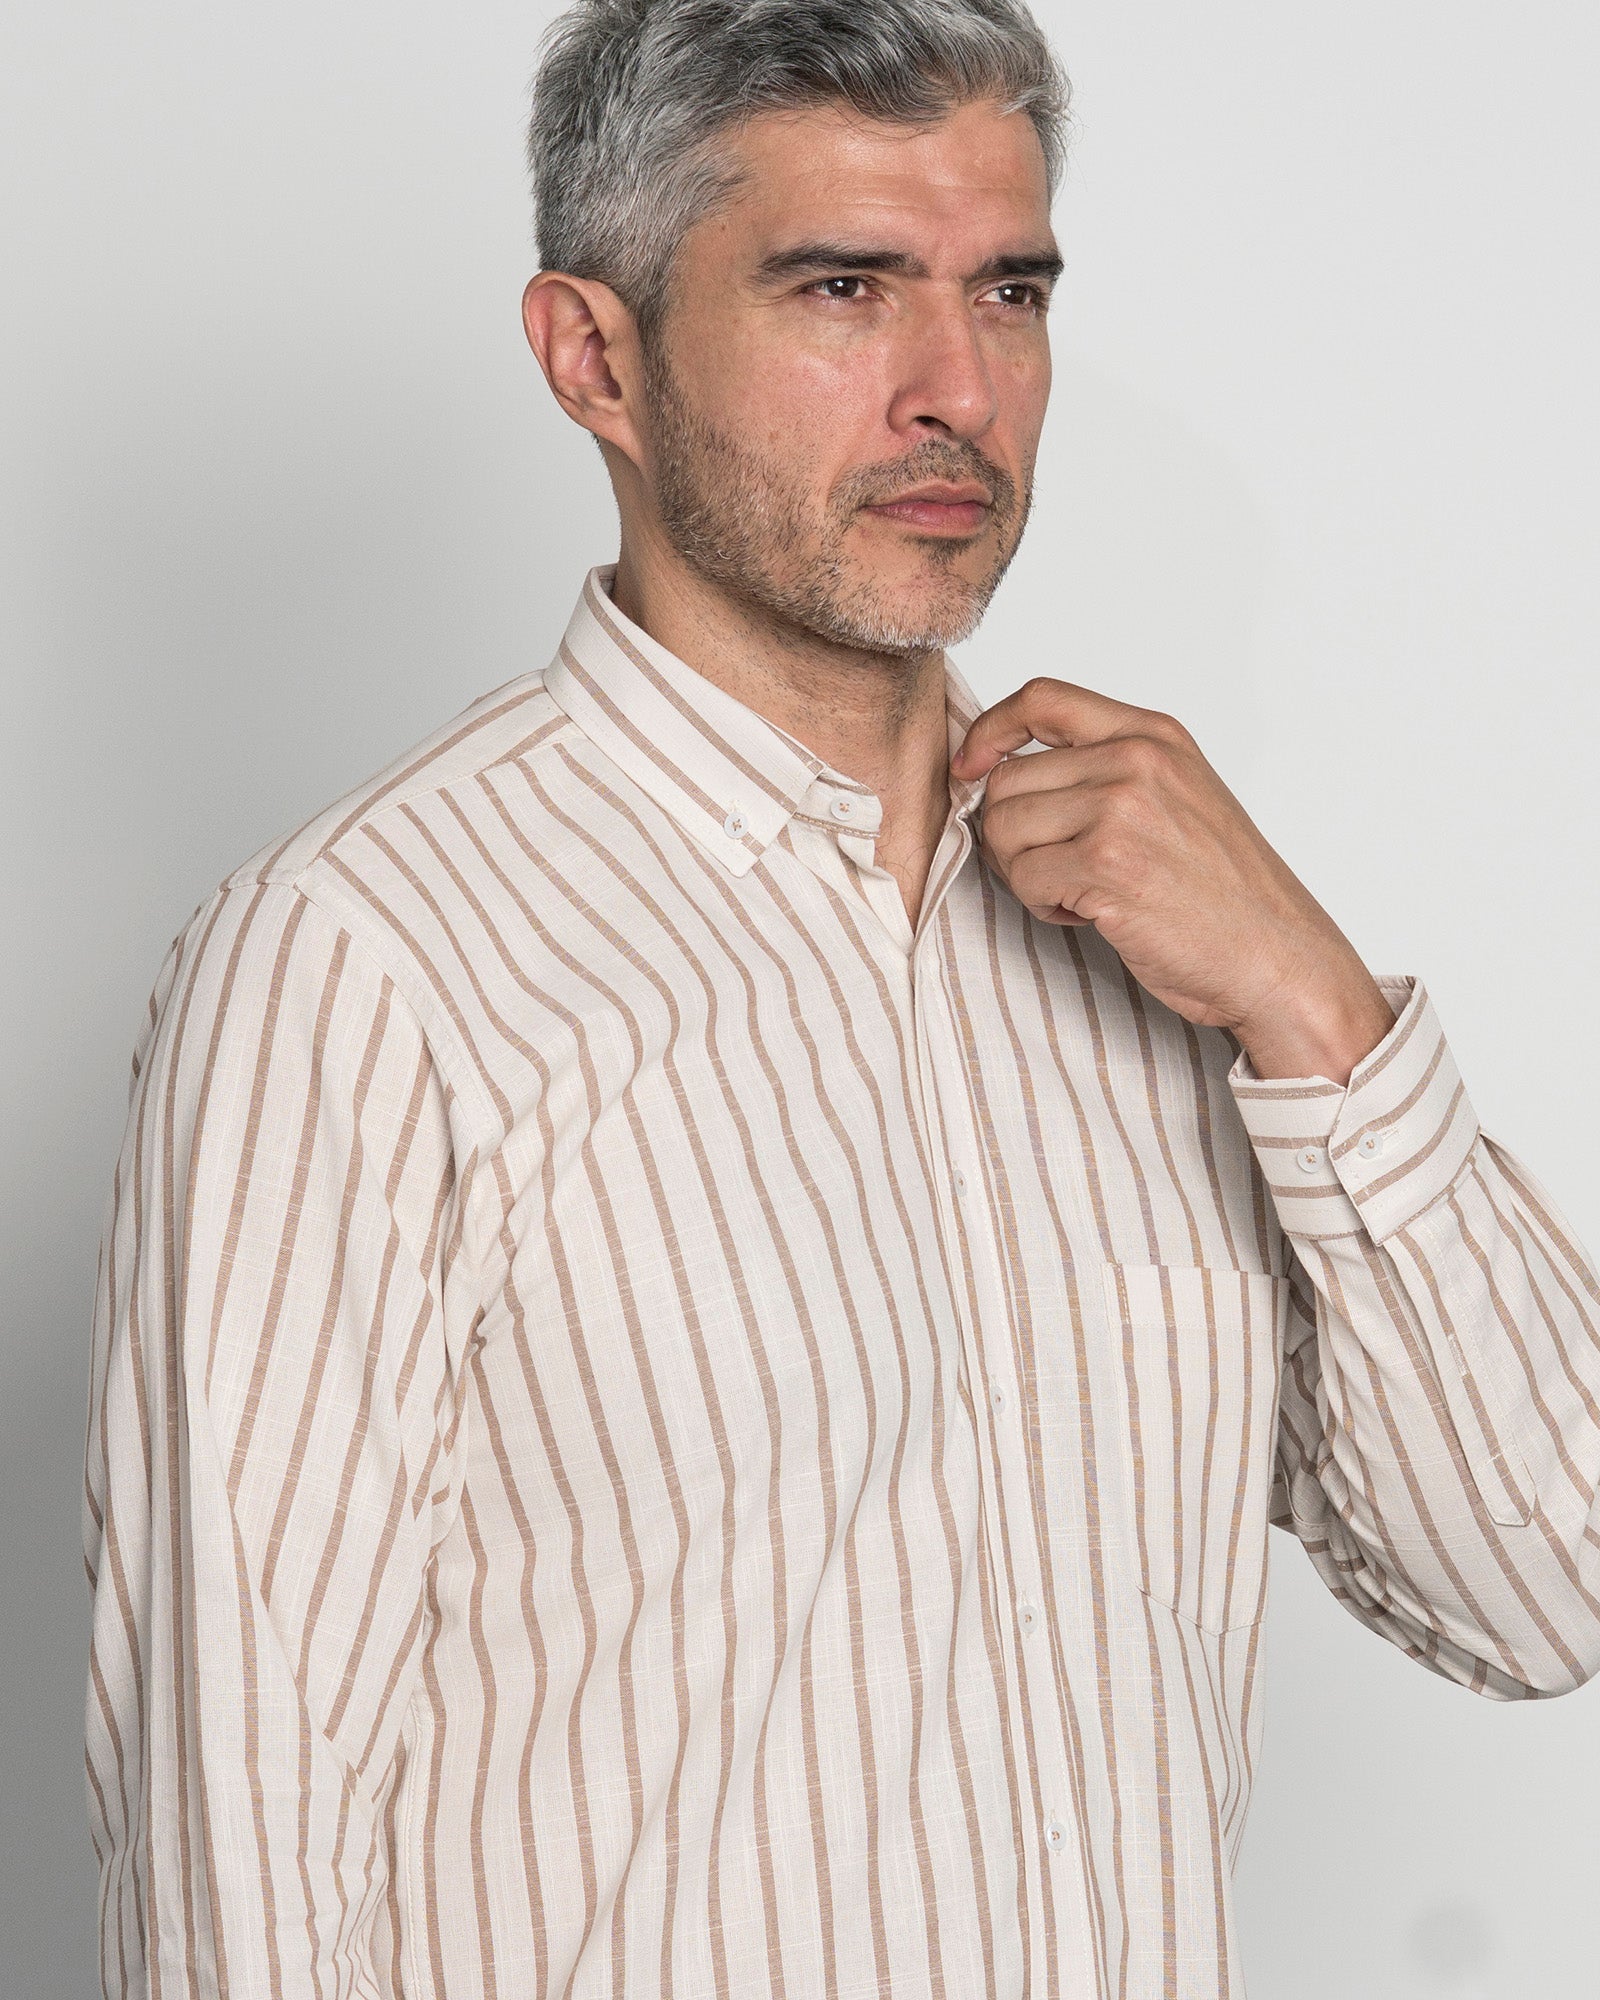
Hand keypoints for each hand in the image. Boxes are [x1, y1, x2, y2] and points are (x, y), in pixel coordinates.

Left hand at [951, 678, 1395, 1082]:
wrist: (1278, 957)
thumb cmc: (1225, 894)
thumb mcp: (1176, 798)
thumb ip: (1103, 770)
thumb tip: (998, 774)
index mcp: (1153, 734)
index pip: (1041, 698)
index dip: (990, 733)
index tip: (970, 768)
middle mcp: (1137, 760)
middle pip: (1006, 779)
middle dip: (1011, 834)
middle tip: (1056, 870)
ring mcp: (1121, 810)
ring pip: (1003, 829)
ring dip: (1026, 873)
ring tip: (1079, 893)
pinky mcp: (1106, 865)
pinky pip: (1022, 878)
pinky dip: (1042, 906)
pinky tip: (1089, 914)